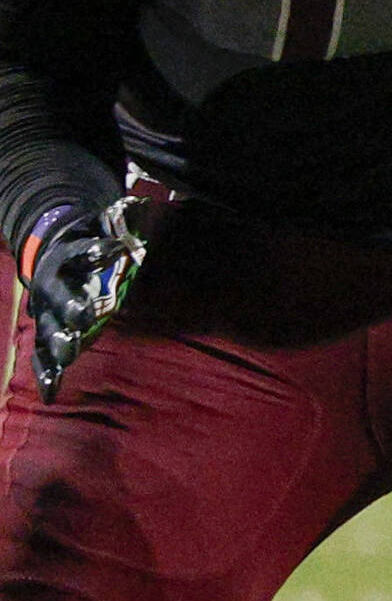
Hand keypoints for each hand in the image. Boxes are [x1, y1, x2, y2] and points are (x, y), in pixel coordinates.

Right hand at [17, 203, 141, 396]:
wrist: (50, 255)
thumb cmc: (88, 244)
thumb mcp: (102, 227)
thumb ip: (120, 222)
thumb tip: (140, 206)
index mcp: (68, 257)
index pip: (83, 251)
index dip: (98, 250)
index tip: (117, 248)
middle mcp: (53, 286)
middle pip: (60, 297)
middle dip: (72, 306)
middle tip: (86, 315)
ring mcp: (45, 313)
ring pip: (47, 329)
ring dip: (58, 343)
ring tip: (67, 356)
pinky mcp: (45, 335)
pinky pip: (42, 358)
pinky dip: (47, 374)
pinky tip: (51, 394)